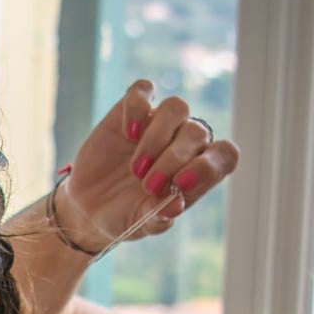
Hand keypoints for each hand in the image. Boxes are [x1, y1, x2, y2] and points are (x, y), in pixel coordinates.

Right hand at [54, 82, 239, 253]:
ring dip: (157, 137)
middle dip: (174, 159)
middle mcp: (184, 143)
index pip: (224, 155)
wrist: (89, 206)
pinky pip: (143, 90)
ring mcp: (158, 123)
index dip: (209, 165)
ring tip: (137, 168)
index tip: (181, 184)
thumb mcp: (141, 224)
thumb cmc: (124, 215)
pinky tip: (127, 133)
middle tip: (148, 186)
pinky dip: (137, 107)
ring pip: (176, 107)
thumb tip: (175, 205)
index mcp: (198, 170)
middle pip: (197, 132)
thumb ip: (159, 217)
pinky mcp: (131, 110)